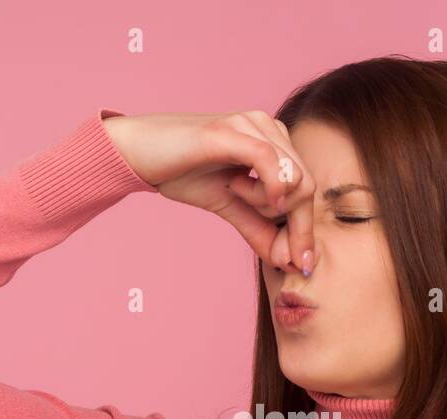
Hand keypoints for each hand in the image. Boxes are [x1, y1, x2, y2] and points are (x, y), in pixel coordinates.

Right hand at [103, 110, 315, 274]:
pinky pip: (267, 160)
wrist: (139, 152)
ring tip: (234, 194)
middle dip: (296, 228)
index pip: (305, 188)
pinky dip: (268, 188)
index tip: (303, 265)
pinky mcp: (230, 130)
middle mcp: (267, 126)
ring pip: (291, 176)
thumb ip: (259, 229)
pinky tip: (244, 196)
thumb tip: (287, 261)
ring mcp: (250, 125)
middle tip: (277, 253)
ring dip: (267, 203)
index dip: (306, 230)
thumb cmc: (182, 171)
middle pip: (306, 185)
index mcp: (273, 141)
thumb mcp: (229, 207)